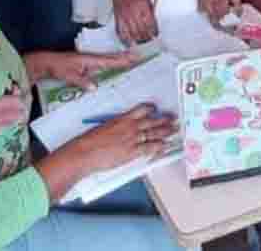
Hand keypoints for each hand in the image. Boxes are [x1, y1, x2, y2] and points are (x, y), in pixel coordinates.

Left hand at [25, 51, 138, 88]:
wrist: (47, 62)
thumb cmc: (58, 66)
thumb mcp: (69, 76)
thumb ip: (82, 81)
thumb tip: (95, 87)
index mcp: (89, 59)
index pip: (109, 60)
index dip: (121, 60)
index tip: (133, 59)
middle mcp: (91, 59)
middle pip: (111, 58)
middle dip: (124, 57)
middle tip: (138, 56)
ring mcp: (89, 61)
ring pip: (107, 60)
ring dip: (118, 60)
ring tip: (131, 60)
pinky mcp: (86, 64)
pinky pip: (102, 64)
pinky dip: (110, 64)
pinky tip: (114, 66)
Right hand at [63, 104, 177, 172]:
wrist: (86, 152)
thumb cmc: (90, 141)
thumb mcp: (103, 128)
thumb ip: (115, 128)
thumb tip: (119, 131)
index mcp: (122, 119)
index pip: (140, 110)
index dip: (150, 109)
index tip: (155, 109)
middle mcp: (129, 127)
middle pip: (151, 122)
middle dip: (164, 120)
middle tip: (174, 119)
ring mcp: (132, 139)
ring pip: (154, 133)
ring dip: (166, 132)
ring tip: (174, 130)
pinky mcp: (132, 152)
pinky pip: (149, 148)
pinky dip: (158, 147)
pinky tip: (165, 146)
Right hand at [112, 0, 158, 44]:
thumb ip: (150, 13)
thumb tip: (153, 27)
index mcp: (144, 6)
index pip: (150, 25)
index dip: (154, 33)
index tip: (156, 36)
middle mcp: (134, 11)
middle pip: (142, 31)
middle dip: (147, 39)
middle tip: (150, 42)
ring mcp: (125, 15)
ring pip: (132, 34)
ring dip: (138, 40)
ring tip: (142, 43)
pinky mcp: (117, 17)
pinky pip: (121, 32)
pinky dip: (126, 39)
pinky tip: (130, 42)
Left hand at [198, 0, 239, 22]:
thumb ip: (205, 0)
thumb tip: (206, 9)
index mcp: (204, 0)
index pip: (209, 16)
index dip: (214, 22)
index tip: (216, 25)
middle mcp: (212, 0)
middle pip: (218, 16)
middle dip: (222, 22)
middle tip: (225, 24)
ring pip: (226, 12)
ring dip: (228, 17)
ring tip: (231, 19)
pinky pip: (236, 4)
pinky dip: (238, 10)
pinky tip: (239, 12)